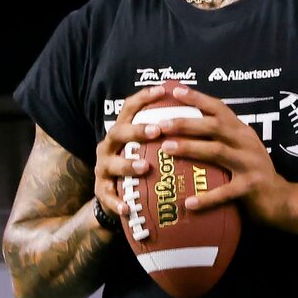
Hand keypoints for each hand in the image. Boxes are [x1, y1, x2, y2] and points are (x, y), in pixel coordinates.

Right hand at [92, 83, 190, 230]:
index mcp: (122, 132)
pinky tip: (128, 207)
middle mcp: (109, 146)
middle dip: (136, 130)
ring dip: (127, 165)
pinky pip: (107, 197)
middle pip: (118, 132)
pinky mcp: (101, 192)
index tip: (162, 90)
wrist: (116, 196)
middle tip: (156, 130)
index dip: (143, 98)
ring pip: (111, 164)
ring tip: (144, 167)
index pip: (130, 109)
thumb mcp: (147, 147)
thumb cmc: (139, 165)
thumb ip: (163, 134)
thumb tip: (196, 113)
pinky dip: (117, 202)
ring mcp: (103, 168)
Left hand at [135, 88, 287, 227]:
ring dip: (190, 148)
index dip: (197, 98)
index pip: (219, 108)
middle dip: (185, 122)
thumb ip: (221, 138)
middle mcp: (247, 143)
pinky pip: (225, 191)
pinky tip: (189, 202)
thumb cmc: (252, 173)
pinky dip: (207, 197)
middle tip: (160, 124)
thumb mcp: (241, 149)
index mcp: (242, 131)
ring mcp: (250, 164)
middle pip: (214, 126)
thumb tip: (185, 127)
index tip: (175, 91)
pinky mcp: (250, 187)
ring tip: (166, 149)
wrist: (282, 200)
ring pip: (217, 151)